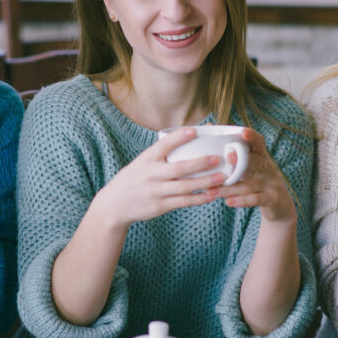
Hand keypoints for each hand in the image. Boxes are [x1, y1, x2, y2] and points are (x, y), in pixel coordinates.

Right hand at [91, 127, 224, 228]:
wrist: (115, 204)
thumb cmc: (135, 178)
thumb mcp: (142, 161)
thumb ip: (162, 152)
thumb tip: (191, 135)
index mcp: (147, 159)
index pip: (164, 144)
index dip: (179, 137)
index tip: (195, 130)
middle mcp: (151, 174)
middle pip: (179, 168)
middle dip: (200, 163)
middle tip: (218, 158)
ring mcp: (155, 191)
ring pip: (185, 187)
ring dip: (205, 182)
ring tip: (222, 177)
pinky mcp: (159, 206)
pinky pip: (183, 202)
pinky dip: (198, 198)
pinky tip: (212, 195)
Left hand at [215, 129, 296, 224]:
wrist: (280, 205)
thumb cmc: (258, 182)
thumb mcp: (252, 168)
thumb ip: (237, 157)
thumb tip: (212, 131)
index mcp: (262, 158)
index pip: (259, 143)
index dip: (252, 137)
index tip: (243, 132)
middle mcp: (268, 168)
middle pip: (255, 162)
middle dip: (241, 161)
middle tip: (227, 158)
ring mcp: (271, 184)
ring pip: (248, 184)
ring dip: (229, 188)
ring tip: (212, 191)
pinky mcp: (272, 199)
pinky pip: (254, 199)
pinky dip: (240, 201)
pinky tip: (227, 202)